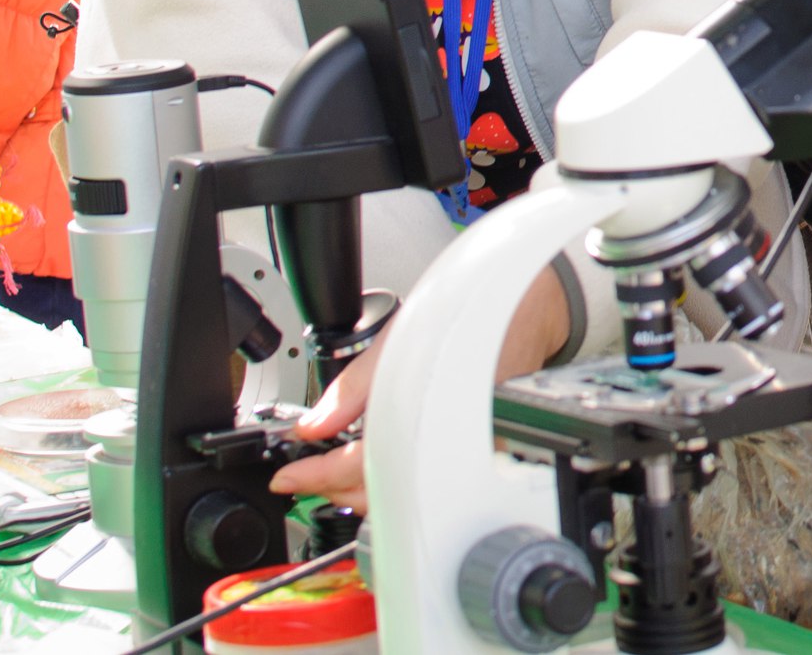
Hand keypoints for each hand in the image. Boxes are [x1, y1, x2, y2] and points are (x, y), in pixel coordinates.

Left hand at [270, 265, 574, 510]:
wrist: (522, 315)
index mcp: (421, 421)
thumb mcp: (395, 345)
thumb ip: (349, 392)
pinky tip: (378, 470)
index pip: (355, 467)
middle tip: (303, 476)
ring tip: (331, 475)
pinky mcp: (471, 458)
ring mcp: (461, 458)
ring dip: (361, 491)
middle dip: (332, 489)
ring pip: (402, 496)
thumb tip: (312, 427)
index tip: (289, 477)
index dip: (314, 476)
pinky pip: (425, 486)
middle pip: (378, 495)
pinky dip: (394, 485)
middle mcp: (444, 449)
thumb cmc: (468, 322)